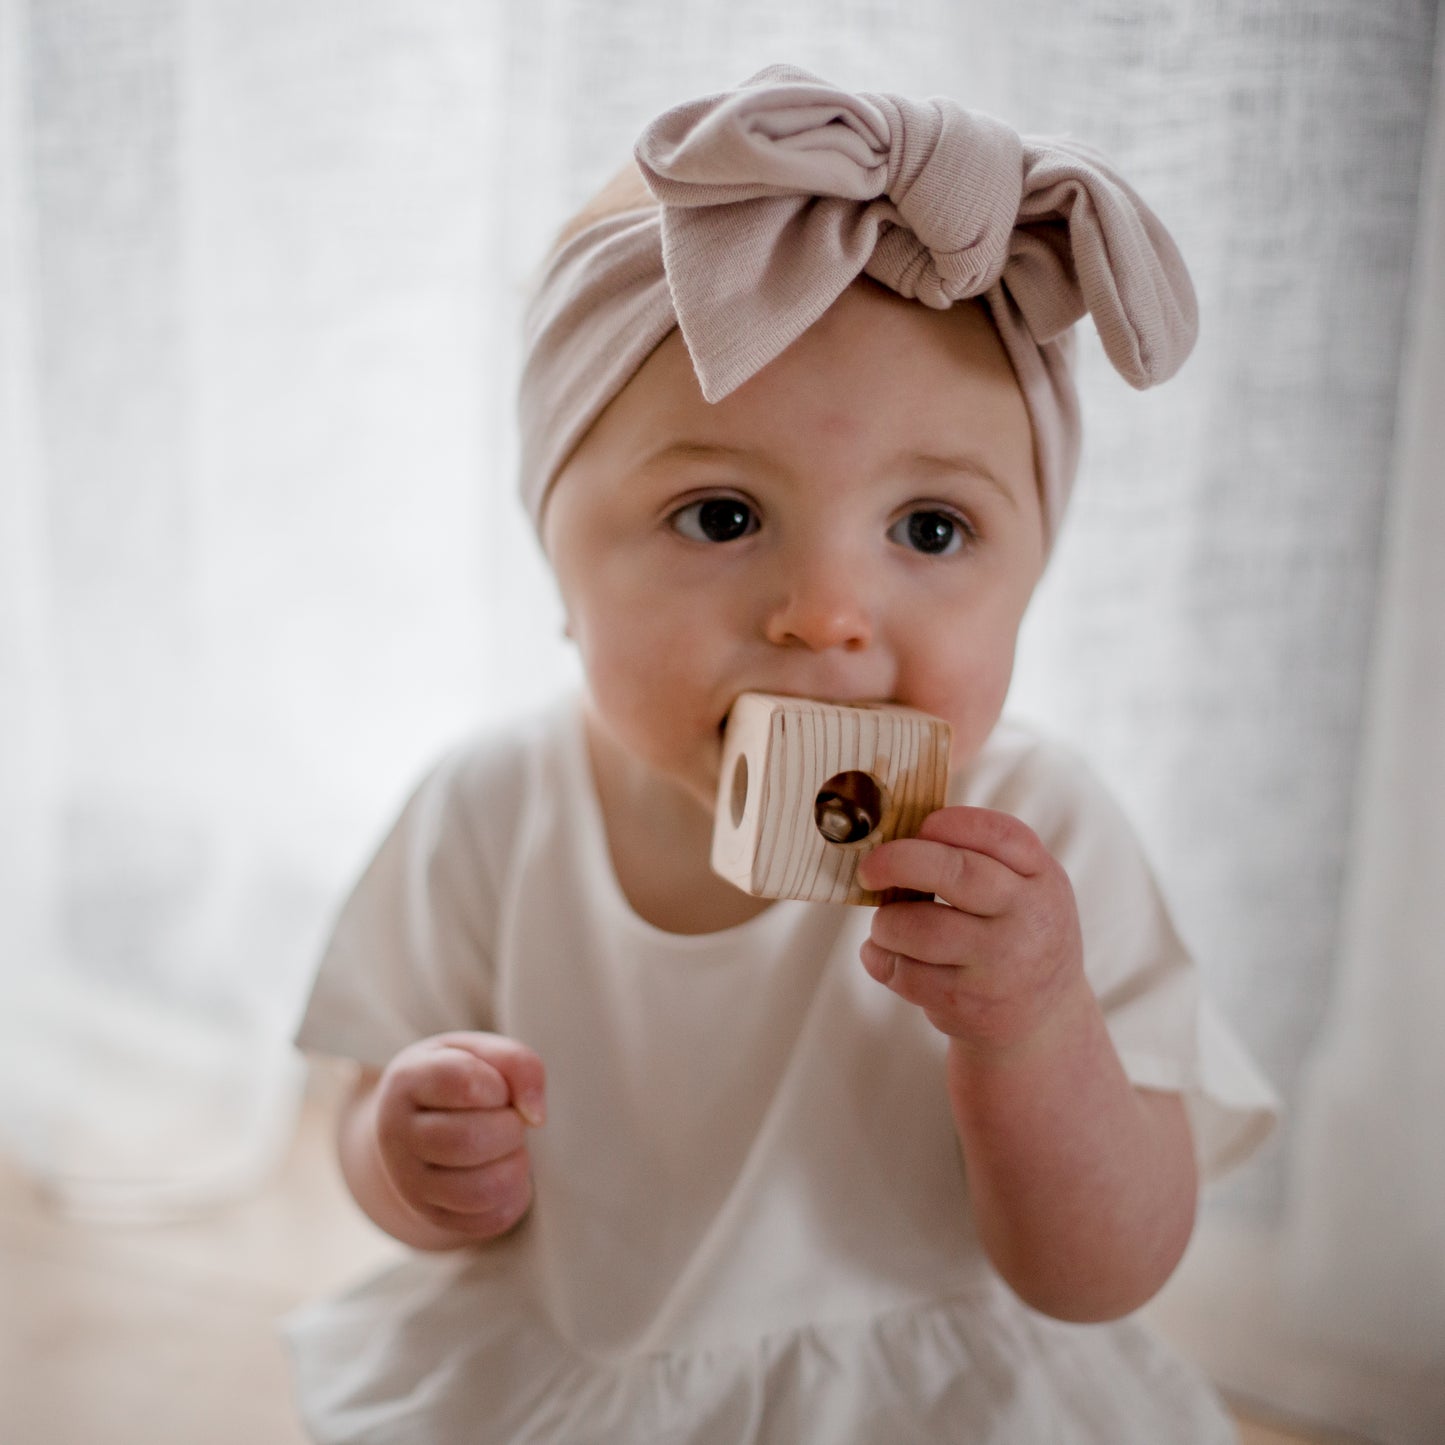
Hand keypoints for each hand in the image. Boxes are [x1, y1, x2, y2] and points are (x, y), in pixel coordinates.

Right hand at [372, 1031, 545, 1240]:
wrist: (415, 1125)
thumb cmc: (457, 1079)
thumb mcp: (480, 1052)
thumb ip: (517, 1064)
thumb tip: (536, 1117)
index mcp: (407, 1082)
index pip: (461, 1082)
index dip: (497, 1084)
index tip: (497, 1087)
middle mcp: (397, 1136)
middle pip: (468, 1141)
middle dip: (510, 1127)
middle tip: (509, 1118)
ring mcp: (410, 1183)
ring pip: (481, 1190)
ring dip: (515, 1164)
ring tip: (508, 1146)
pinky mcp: (434, 1216)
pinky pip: (490, 1219)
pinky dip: (514, 1193)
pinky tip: (503, 1169)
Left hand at [856, 807, 1085, 1054]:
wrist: (1046, 1022)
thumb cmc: (1020, 935)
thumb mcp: (1027, 888)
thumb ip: (985, 854)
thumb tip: (900, 832)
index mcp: (1043, 879)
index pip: (998, 833)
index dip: (948, 823)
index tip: (920, 828)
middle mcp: (1027, 920)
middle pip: (954, 872)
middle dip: (898, 862)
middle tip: (869, 870)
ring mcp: (998, 966)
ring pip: (918, 928)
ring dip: (886, 922)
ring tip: (888, 925)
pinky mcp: (967, 1004)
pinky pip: (904, 972)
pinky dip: (880, 958)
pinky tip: (885, 954)